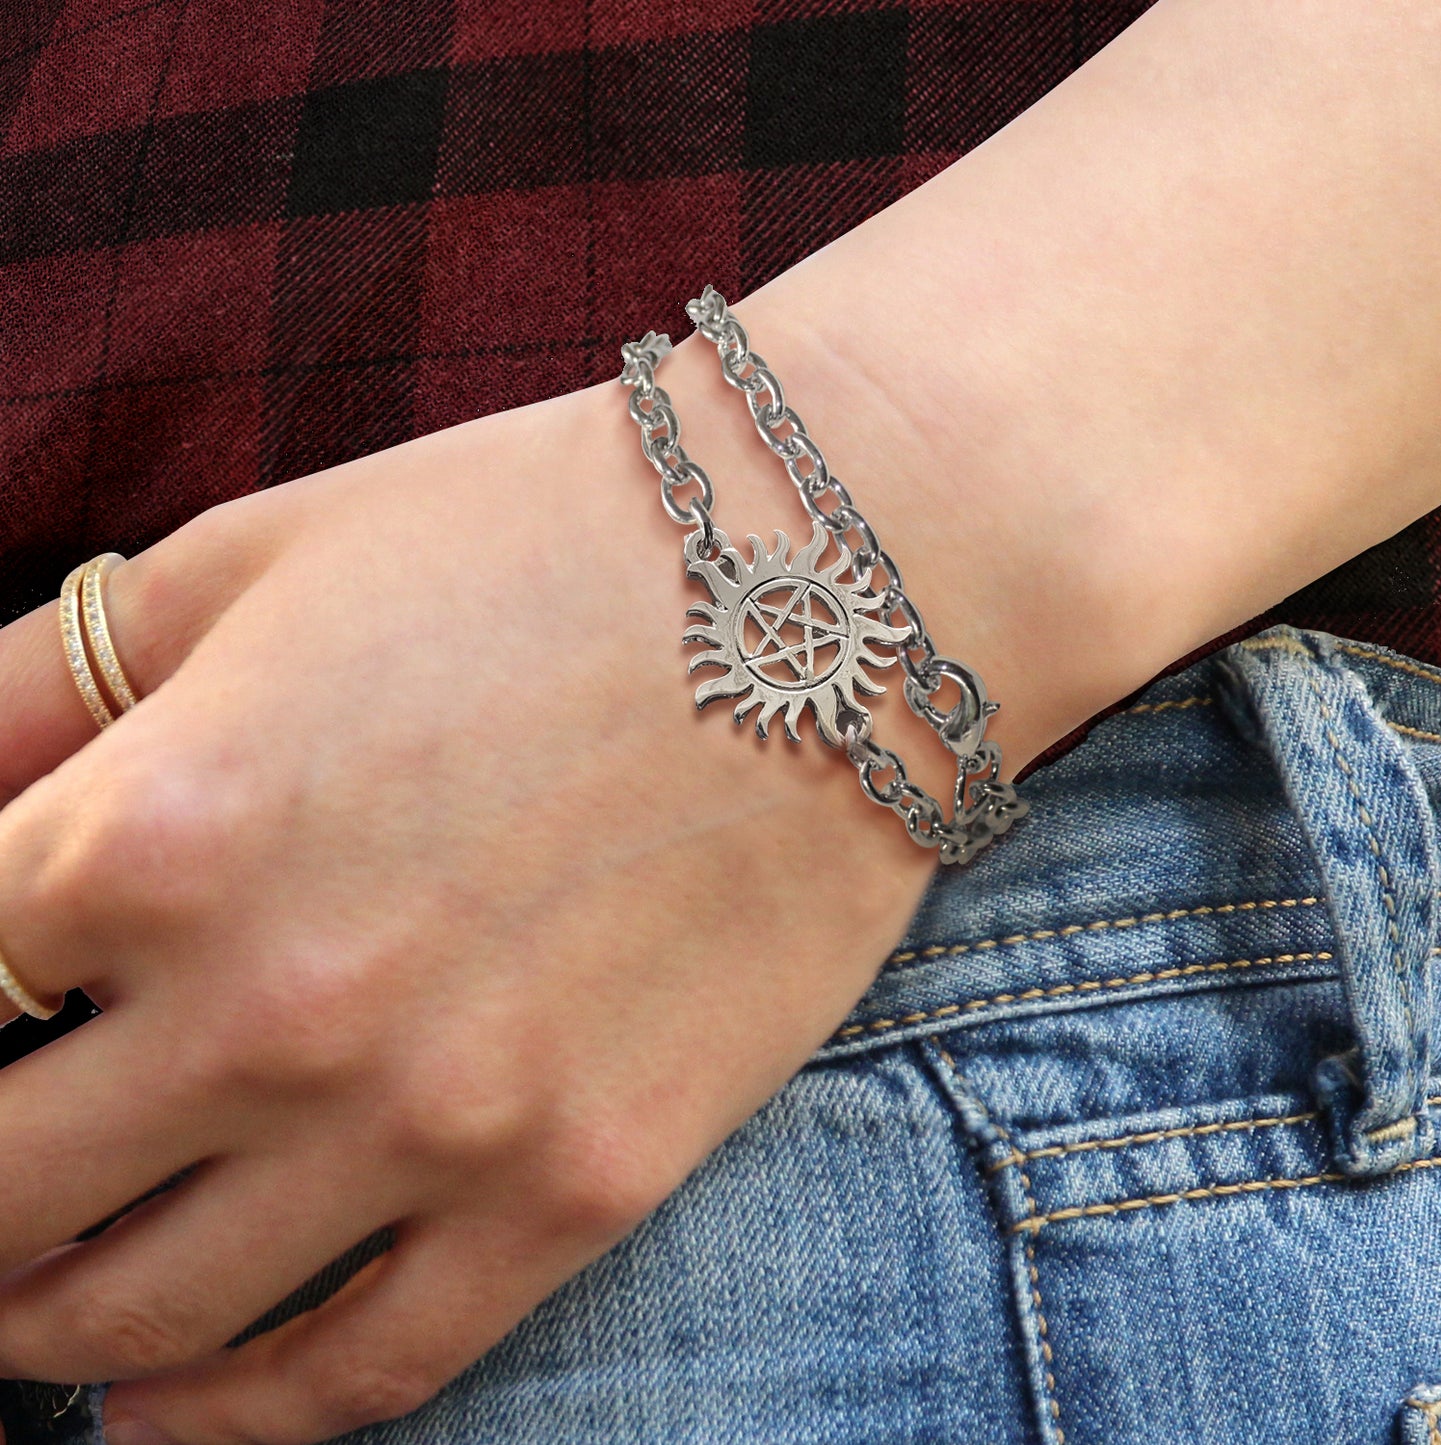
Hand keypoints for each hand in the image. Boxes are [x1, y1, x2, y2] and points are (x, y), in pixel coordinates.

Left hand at [0, 349, 952, 1443]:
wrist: (829, 592)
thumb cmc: (532, 540)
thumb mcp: (246, 565)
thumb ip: (30, 695)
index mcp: (162, 831)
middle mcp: (278, 1009)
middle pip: (0, 1198)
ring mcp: (443, 1119)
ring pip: (149, 1317)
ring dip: (44, 1324)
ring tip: (26, 1302)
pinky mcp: (584, 1181)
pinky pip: (364, 1370)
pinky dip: (235, 1419)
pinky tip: (171, 1406)